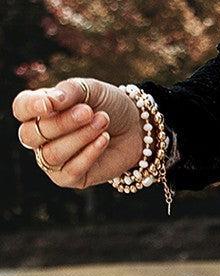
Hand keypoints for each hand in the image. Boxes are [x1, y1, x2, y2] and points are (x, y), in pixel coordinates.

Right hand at [12, 78, 144, 188]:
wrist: (135, 128)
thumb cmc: (107, 105)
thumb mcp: (89, 90)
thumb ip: (68, 92)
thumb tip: (51, 102)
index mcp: (39, 110)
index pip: (21, 109)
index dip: (31, 107)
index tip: (50, 103)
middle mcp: (41, 137)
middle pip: (33, 135)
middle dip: (62, 123)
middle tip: (89, 112)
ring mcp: (53, 160)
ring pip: (52, 154)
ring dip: (79, 138)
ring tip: (102, 122)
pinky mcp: (71, 178)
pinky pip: (71, 170)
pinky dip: (89, 153)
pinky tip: (104, 139)